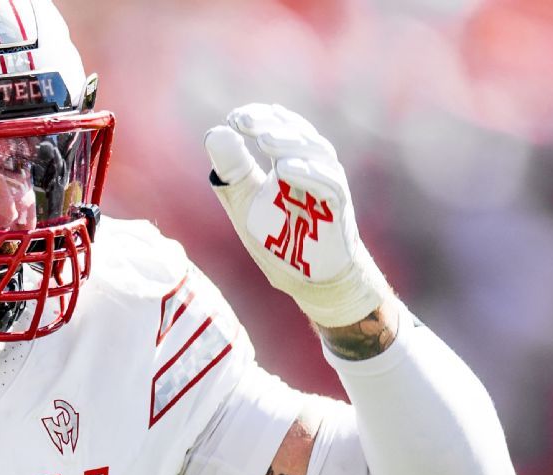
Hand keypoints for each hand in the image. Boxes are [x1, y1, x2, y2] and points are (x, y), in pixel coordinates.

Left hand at [204, 103, 389, 327]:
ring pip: (317, 154)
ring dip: (289, 144)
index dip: (260, 118)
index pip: (278, 128)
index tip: (234, 117)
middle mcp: (313, 168)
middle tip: (244, 120)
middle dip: (271, 124)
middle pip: (298, 135)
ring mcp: (328, 187)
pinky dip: (309, 174)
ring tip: (264, 140)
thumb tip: (215, 133)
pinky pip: (329, 186)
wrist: (309, 279)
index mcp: (290, 161)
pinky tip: (286, 169)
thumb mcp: (246, 203)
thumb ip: (233, 172)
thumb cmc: (279, 237)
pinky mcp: (337, 210)